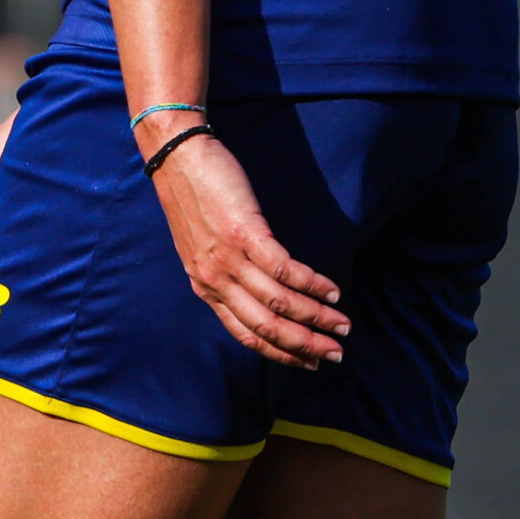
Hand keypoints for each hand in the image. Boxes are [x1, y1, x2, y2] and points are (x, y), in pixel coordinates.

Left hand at [143, 125, 349, 370]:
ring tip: (342, 324)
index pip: (246, 334)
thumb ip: (224, 272)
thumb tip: (259, 291)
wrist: (177, 156)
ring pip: (279, 302)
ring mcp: (229, 258)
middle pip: (266, 327)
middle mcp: (215, 280)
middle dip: (305, 345)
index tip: (309, 362)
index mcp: (205, 287)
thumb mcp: (200, 246)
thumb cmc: (192, 196)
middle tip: (336, 354)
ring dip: (316, 317)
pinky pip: (284, 269)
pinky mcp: (244, 233)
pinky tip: (332, 291)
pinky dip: (312, 284)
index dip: (281, 353)